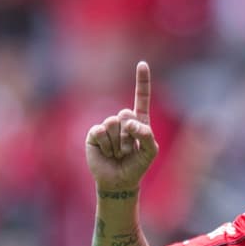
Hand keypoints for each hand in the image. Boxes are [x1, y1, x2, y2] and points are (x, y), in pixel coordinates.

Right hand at [85, 61, 157, 192]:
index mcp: (138, 121)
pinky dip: (106, 145)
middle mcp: (122, 120)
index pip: (141, 98)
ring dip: (118, 143)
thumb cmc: (136, 166)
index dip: (142, 81)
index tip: (142, 64)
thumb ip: (146, 134)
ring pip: (113, 124)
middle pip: (126, 114)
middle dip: (129, 135)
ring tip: (118, 153)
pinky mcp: (94, 134)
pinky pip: (100, 131)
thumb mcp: (150, 152)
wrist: (119, 181)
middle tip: (128, 150)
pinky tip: (107, 153)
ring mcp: (107, 126)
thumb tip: (128, 122)